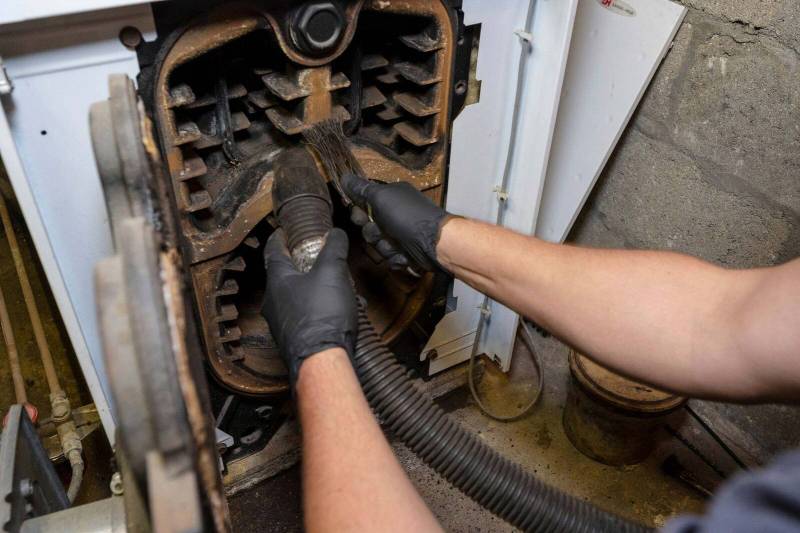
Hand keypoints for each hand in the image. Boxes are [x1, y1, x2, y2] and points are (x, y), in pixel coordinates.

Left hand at [262, 228, 356, 383]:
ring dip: (312, 291)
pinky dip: (316, 311)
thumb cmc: (321, 316)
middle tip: (313, 259)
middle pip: (284, 276)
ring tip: (333, 288)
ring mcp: (281, 323)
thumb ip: (334, 248)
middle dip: (301, 267)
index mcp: (277, 281)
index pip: (273, 251)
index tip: (283, 233)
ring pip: (295, 299)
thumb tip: (336, 233)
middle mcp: (273, 302)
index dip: (280, 239)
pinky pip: (303, 318)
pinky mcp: (292, 340)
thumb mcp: (332, 272)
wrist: (320, 360)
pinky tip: (335, 314)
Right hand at [342, 173, 449, 271]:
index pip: (364, 204)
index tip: (362, 217)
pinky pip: (390, 257)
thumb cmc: (407, 216)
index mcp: (390, 197)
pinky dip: (396, 257)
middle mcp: (395, 214)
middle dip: (373, 233)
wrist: (434, 243)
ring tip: (397, 246)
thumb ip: (361, 189)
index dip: (359, 213)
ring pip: (378, 244)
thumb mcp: (382, 197)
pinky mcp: (406, 252)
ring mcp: (401, 234)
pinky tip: (404, 255)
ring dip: (385, 247)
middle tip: (382, 233)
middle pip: (369, 227)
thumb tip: (344, 176)